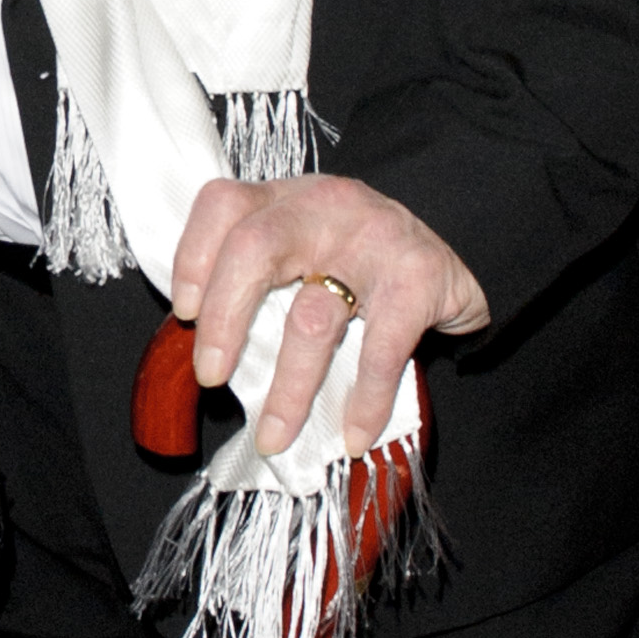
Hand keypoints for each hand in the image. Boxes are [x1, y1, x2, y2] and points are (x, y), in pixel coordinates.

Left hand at [170, 176, 487, 462]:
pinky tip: (352, 435)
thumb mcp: (306, 254)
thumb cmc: (361, 269)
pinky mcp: (420, 277)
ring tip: (273, 436)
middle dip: (223, 320)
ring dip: (289, 389)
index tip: (184, 313)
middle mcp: (326, 207)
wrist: (454, 271)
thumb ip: (261, 283)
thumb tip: (210, 358)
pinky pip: (380, 350)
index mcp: (286, 201)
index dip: (193, 258)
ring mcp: (376, 238)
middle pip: (254, 249)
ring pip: (312, 316)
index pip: (224, 206)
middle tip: (211, 377)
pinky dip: (364, 401)